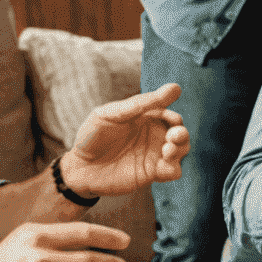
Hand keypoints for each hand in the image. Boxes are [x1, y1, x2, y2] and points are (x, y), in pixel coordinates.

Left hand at [62, 85, 189, 198]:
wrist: (79, 167)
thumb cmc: (92, 135)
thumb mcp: (112, 114)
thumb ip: (141, 103)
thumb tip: (175, 88)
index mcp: (146, 118)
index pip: (169, 114)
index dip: (173, 116)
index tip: (170, 118)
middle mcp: (154, 135)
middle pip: (180, 132)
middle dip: (182, 133)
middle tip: (174, 136)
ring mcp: (154, 155)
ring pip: (181, 151)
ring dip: (181, 149)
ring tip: (168, 150)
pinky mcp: (152, 174)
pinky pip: (173, 171)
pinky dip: (175, 168)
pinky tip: (164, 166)